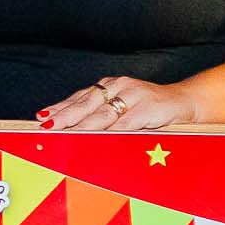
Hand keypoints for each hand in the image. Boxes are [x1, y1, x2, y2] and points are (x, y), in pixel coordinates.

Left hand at [39, 76, 195, 130]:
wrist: (183, 101)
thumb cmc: (147, 107)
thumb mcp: (121, 107)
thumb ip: (98, 115)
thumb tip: (70, 129)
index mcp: (108, 86)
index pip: (78, 98)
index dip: (59, 108)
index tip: (41, 118)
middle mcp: (118, 86)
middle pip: (86, 104)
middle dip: (65, 117)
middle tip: (49, 126)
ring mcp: (134, 95)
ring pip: (104, 114)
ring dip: (83, 125)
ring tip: (67, 133)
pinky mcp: (148, 108)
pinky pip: (126, 123)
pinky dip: (112, 131)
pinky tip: (100, 138)